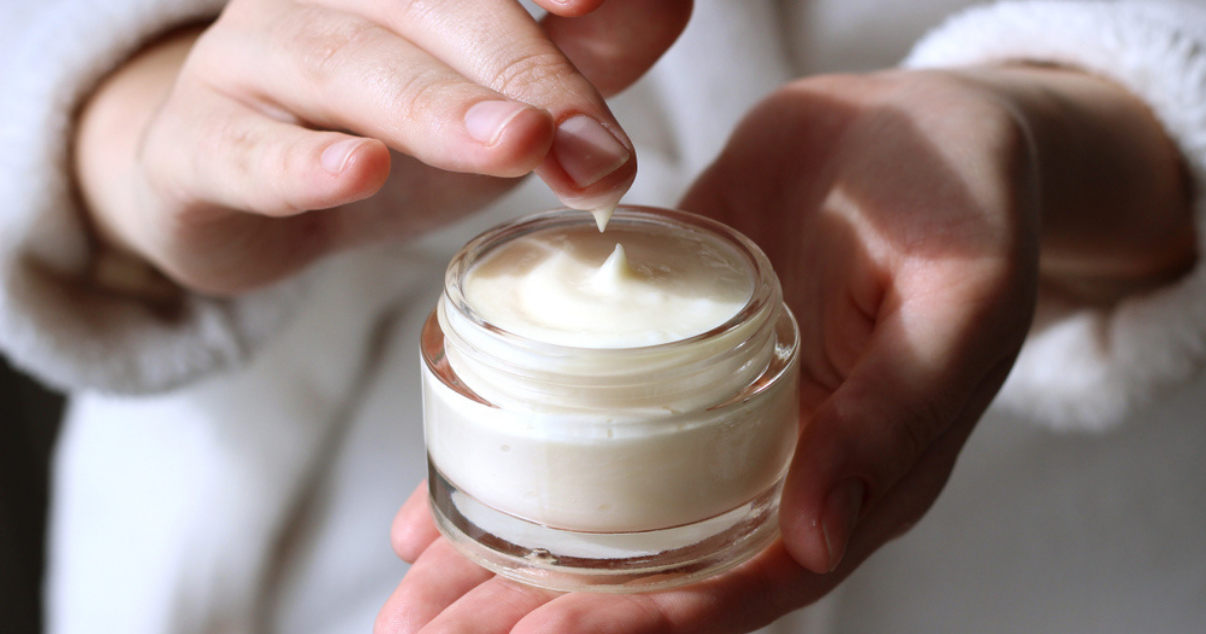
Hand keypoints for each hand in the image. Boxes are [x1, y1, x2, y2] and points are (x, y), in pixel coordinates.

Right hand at [74, 0, 691, 293]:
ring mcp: (253, 56)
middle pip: (437, 6)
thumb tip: (667, 1)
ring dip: (437, 106)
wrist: (241, 189)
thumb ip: (580, 56)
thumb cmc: (389, 129)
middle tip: (596, 145)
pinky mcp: (197, 142)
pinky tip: (361, 172)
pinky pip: (245, 147)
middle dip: (526, 72)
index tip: (602, 6)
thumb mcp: (494, 94)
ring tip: (514, 147)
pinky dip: (303, 162)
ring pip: (347, 64)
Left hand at [375, 67, 1192, 632]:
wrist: (921, 130)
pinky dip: (512, 471)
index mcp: (852, 481)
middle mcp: (771, 470)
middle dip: (546, 614)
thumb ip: (897, 416)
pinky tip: (429, 509)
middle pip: (653, 572)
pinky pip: (583, 430)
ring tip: (411, 603)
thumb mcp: (955, 304)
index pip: (742, 579)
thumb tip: (817, 535)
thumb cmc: (964, 208)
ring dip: (507, 566)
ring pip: (604, 517)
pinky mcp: (664, 361)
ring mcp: (711, 420)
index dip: (648, 618)